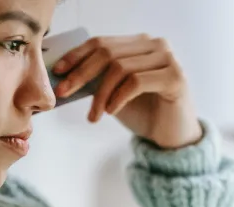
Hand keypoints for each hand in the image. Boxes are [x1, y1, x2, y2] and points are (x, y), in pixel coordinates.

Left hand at [51, 34, 203, 149]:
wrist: (172, 137)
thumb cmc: (144, 113)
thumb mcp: (114, 93)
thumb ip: (96, 80)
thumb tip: (64, 75)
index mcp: (139, 44)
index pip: (101, 42)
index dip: (76, 55)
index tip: (58, 71)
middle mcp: (155, 45)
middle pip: (108, 52)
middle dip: (81, 73)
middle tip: (64, 92)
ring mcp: (167, 59)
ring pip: (120, 68)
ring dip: (100, 93)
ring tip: (94, 114)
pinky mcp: (175, 77)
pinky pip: (136, 82)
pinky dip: (118, 97)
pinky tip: (111, 112)